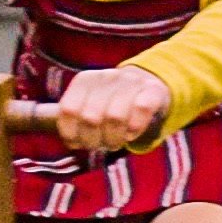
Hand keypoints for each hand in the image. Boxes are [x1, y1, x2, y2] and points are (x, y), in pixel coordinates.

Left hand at [53, 66, 169, 151]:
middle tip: (100, 145)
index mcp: (84, 80)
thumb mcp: (87, 107)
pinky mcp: (152, 90)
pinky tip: (131, 134)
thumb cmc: (111, 105)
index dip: (72, 133)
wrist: (147, 88)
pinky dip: (134, 129)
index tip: (78, 143)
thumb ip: (73, 121)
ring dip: (114, 138)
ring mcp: (131, 81)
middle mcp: (106, 77)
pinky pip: (141, 111)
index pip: (68, 110)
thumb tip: (70, 142)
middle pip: (91, 118)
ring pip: (115, 117)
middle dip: (93, 140)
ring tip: (115, 142)